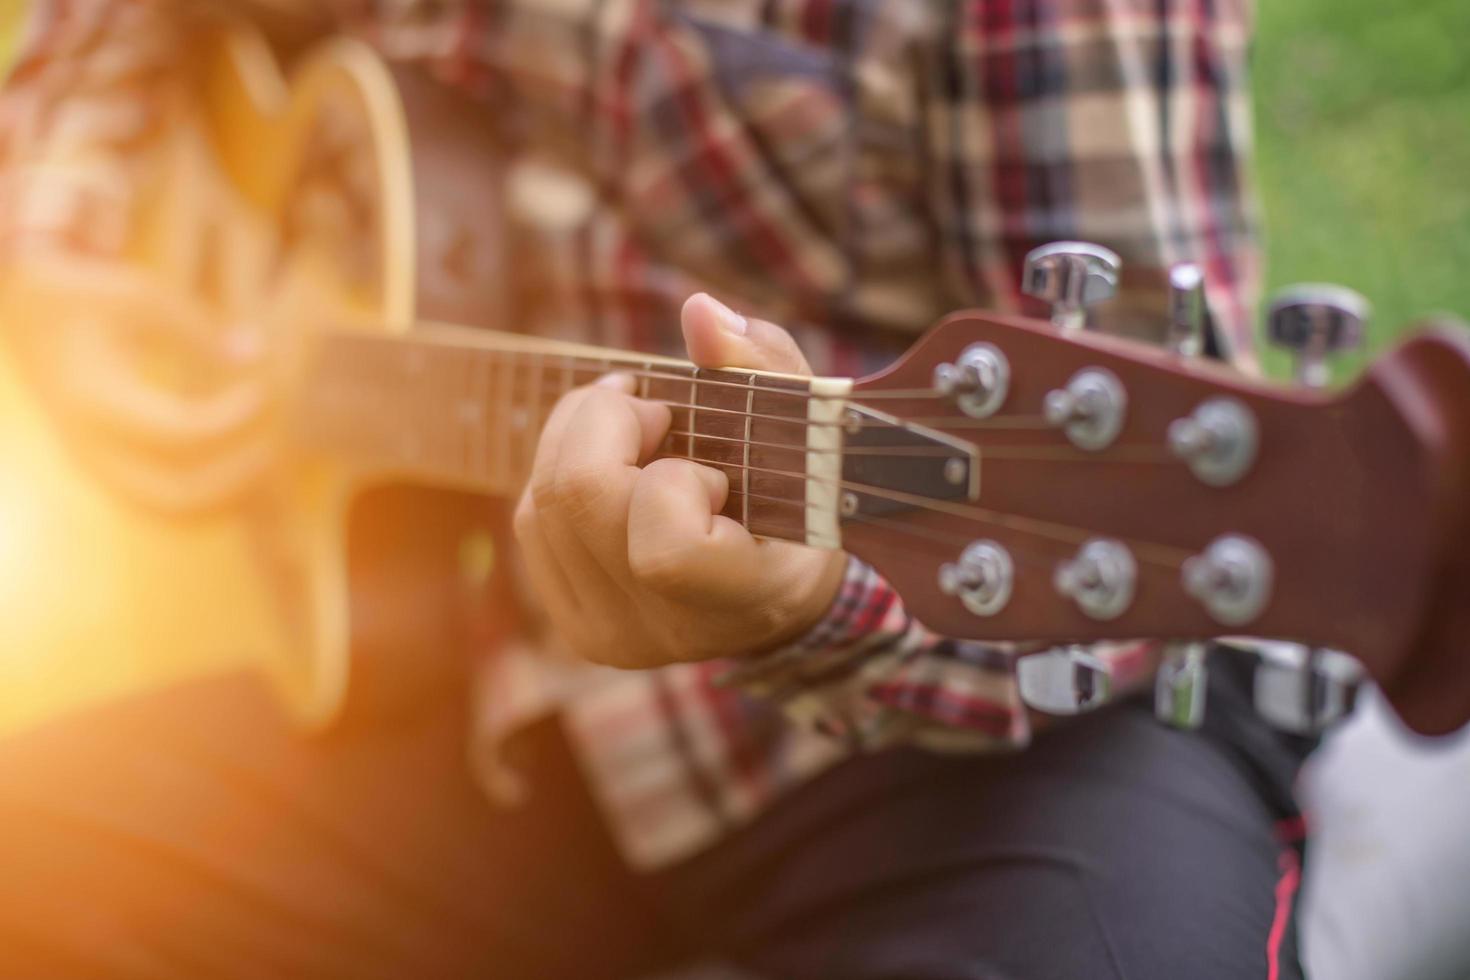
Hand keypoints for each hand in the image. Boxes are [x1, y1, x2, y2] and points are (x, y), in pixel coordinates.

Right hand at [1, 254, 280, 513]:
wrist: (24, 314)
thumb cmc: (87, 298)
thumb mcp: (141, 297)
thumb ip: (199, 331)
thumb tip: (257, 356)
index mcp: (96, 400)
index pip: (178, 433)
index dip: (231, 419)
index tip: (261, 391)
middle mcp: (90, 445)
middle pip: (176, 495)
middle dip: (236, 476)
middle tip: (272, 441)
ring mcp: (94, 464)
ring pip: (170, 511)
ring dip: (225, 495)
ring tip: (262, 455)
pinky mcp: (105, 469)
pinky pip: (161, 503)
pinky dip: (206, 494)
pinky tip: (237, 458)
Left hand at [513, 293, 846, 668]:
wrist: (779, 591)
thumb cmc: (802, 498)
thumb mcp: (806, 429)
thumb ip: (762, 368)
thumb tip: (699, 312)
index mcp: (743, 597)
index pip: (666, 550)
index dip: (674, 480)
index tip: (708, 464)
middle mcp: (668, 631)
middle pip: (579, 500)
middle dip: (608, 423)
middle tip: (656, 410)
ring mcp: (613, 636)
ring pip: (543, 503)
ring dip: (582, 437)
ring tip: (640, 430)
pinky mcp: (575, 623)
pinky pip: (531, 523)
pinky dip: (562, 472)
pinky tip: (614, 467)